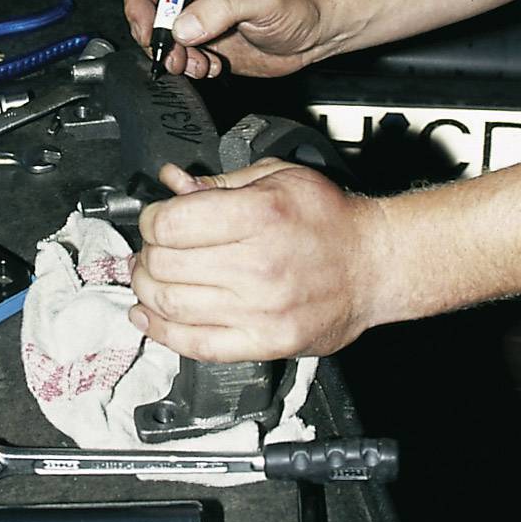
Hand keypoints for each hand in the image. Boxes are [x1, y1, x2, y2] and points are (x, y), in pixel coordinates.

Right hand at [122, 0, 324, 78]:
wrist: (314, 32)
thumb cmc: (296, 1)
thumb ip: (221, 8)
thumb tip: (183, 26)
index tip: (148, 25)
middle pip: (146, 7)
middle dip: (155, 36)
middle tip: (174, 54)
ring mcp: (194, 15)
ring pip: (158, 37)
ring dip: (173, 56)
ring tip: (200, 63)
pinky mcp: (200, 41)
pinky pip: (177, 56)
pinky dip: (188, 67)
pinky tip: (212, 66)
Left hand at [128, 158, 387, 360]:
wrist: (375, 264)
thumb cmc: (329, 218)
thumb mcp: (277, 176)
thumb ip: (220, 182)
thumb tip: (174, 183)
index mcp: (260, 215)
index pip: (172, 223)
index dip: (151, 219)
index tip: (154, 219)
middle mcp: (259, 265)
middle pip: (165, 264)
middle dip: (145, 254)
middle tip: (149, 249)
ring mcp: (261, 310)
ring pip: (172, 305)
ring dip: (146, 290)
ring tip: (148, 278)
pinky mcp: (265, 343)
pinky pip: (196, 345)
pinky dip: (161, 332)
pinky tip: (147, 317)